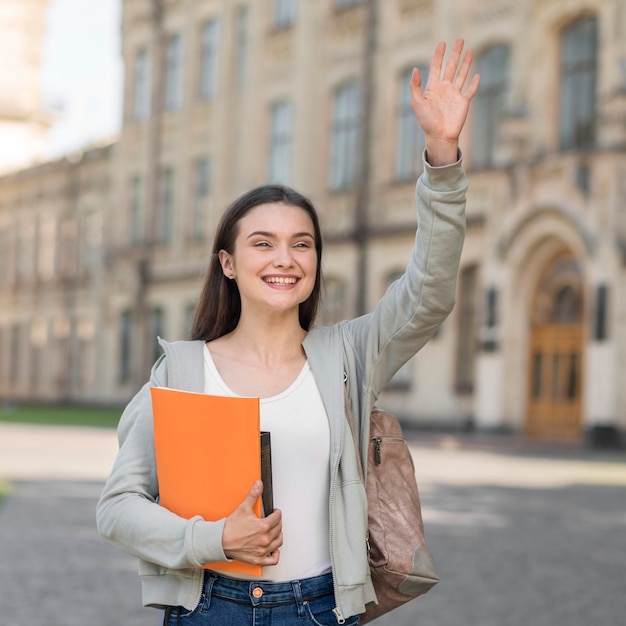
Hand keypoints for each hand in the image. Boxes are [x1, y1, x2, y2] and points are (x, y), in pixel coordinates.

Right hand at [221, 480, 282, 565]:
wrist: (220, 541)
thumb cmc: (231, 527)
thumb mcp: (243, 508)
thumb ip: (253, 495)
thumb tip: (259, 484)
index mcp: (263, 526)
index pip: (278, 517)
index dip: (277, 512)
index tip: (274, 512)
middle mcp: (264, 539)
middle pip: (279, 529)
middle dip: (277, 522)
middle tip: (273, 520)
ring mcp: (262, 550)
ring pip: (278, 542)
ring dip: (278, 535)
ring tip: (273, 531)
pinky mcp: (258, 559)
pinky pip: (273, 559)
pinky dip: (275, 554)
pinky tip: (272, 548)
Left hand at [410, 39, 480, 165]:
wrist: (439, 136)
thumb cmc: (426, 121)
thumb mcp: (417, 102)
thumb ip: (415, 86)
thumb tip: (415, 69)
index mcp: (433, 87)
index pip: (436, 67)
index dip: (439, 55)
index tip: (442, 43)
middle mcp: (445, 89)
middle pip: (451, 67)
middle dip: (455, 53)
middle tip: (460, 40)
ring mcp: (455, 95)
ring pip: (462, 75)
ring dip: (466, 63)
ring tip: (470, 50)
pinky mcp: (464, 102)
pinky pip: (470, 90)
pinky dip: (474, 83)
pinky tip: (477, 75)